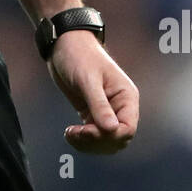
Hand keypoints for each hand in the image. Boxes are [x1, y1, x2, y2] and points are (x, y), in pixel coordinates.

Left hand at [46, 28, 138, 153]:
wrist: (63, 46)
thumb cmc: (79, 56)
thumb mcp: (88, 80)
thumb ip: (99, 105)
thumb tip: (111, 129)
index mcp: (126, 97)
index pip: (128, 129)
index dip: (109, 136)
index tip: (87, 130)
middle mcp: (120, 107)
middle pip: (117, 139)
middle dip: (97, 142)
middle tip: (75, 133)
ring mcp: (107, 112)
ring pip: (106, 141)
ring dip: (88, 144)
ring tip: (70, 134)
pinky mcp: (93, 114)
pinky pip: (94, 136)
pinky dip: (83, 140)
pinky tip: (70, 133)